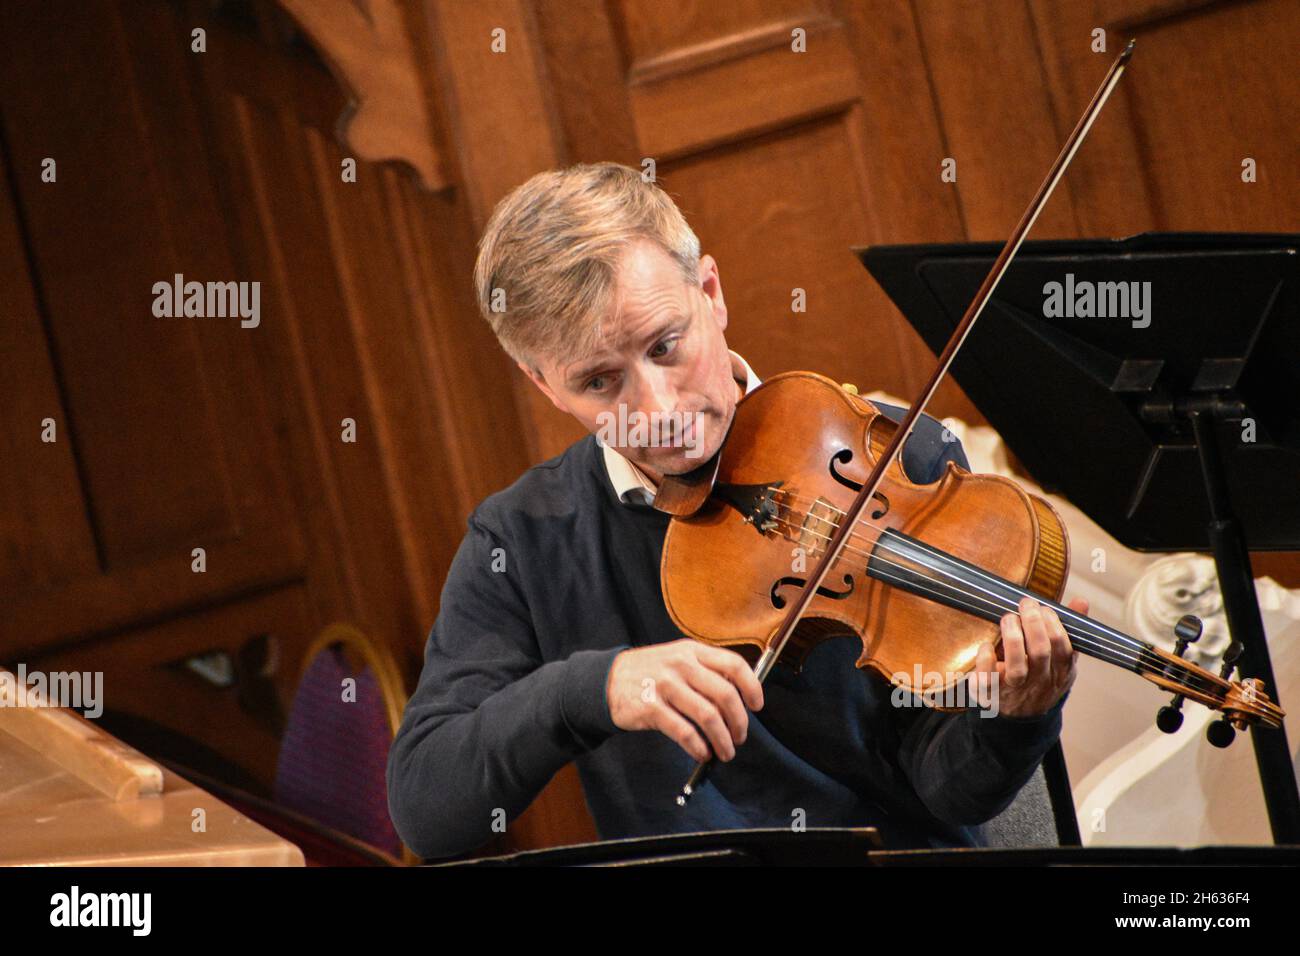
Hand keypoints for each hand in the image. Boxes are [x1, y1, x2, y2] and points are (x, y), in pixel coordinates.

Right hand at [605, 639, 763, 761]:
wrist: (608, 680)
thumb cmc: (651, 672)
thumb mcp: (678, 658)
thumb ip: (706, 671)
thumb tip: (740, 698)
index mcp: (692, 651)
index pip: (733, 665)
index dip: (751, 687)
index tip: (757, 706)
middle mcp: (681, 665)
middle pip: (724, 694)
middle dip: (739, 722)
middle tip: (740, 737)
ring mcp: (665, 685)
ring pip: (708, 716)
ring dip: (722, 739)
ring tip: (725, 751)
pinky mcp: (651, 708)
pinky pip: (684, 732)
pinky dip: (699, 747)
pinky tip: (702, 752)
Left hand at [969, 595, 1085, 717]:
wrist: (1022, 717)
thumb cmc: (1042, 678)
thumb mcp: (1061, 659)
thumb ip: (1069, 630)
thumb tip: (1082, 601)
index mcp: (1060, 671)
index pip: (1063, 648)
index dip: (1054, 624)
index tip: (1044, 608)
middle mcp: (1040, 681)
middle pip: (1041, 653)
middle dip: (1033, 625)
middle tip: (1026, 604)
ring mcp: (1016, 689)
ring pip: (1017, 667)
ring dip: (1012, 639)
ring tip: (1008, 618)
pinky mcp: (991, 693)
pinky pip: (988, 680)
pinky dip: (986, 661)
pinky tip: (985, 645)